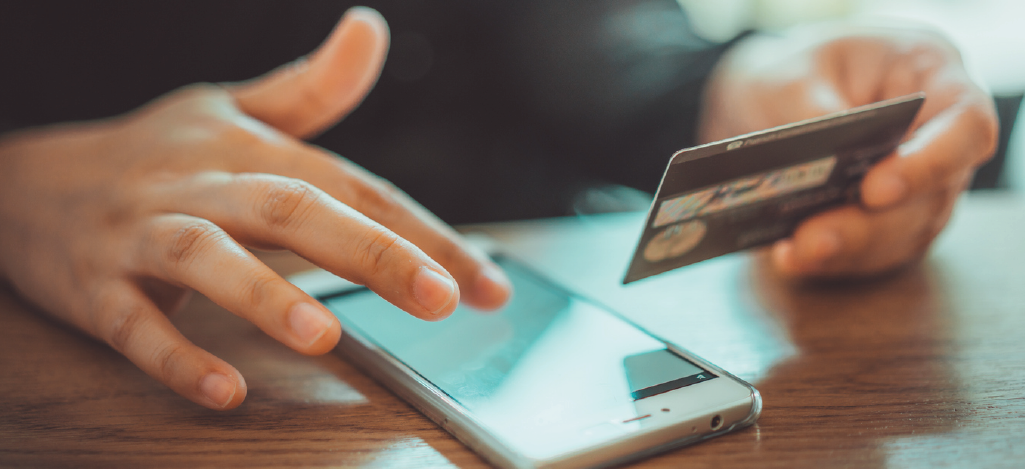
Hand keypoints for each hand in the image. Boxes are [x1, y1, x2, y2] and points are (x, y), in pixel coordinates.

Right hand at [0, 8, 510, 409]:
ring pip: (206, 258)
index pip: (353, 189)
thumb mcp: (230, 110)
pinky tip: (224, 389)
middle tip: (441, 298)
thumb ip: (310, 87)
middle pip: (292, 210)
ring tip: (322, 335)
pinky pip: (133, 323)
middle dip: (371, 252)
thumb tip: (372, 29)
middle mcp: (201, 185)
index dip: (423, 233)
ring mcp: (143, 233)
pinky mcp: (94, 285)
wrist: (28, 181)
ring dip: (263, 294)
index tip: (485, 283)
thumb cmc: (155, 153)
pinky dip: (175, 355)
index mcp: (248, 150)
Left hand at [699, 22, 998, 277]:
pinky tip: (790, 258)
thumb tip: (820, 163)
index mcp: (935, 79)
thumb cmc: (801, 70)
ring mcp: (921, 188)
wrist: (779, 96)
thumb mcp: (793, 74)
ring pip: (902, 235)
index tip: (876, 189)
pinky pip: (872, 253)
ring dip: (848, 251)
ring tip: (795, 253)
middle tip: (814, 239)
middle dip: (869, 225)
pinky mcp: (891, 224)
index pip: (967, 126)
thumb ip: (809, 111)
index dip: (931, 163)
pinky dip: (833, 261)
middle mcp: (939, 140)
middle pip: (930, 198)